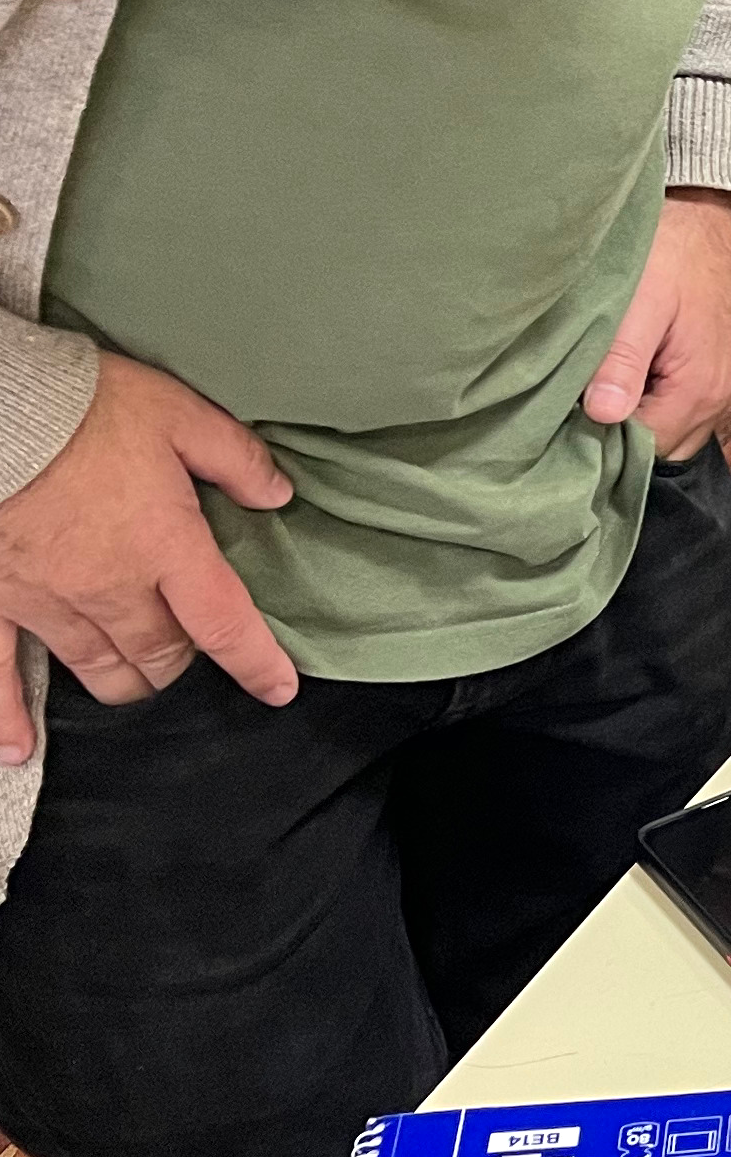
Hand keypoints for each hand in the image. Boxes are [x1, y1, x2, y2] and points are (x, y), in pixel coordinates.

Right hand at [0, 352, 297, 759]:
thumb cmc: (86, 407)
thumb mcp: (181, 415)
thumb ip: (235, 459)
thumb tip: (278, 492)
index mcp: (165, 546)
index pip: (224, 623)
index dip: (256, 662)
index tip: (278, 689)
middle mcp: (110, 587)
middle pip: (160, 653)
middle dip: (183, 661)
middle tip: (192, 649)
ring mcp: (47, 601)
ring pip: (98, 667)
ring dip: (127, 679)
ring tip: (141, 680)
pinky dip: (9, 716)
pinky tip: (18, 749)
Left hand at [583, 188, 730, 460]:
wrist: (710, 212)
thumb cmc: (674, 250)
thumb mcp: (641, 302)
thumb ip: (623, 361)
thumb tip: (602, 415)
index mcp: (701, 390)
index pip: (643, 449)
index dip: (600, 440)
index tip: (564, 419)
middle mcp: (721, 399)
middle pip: (659, 448)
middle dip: (617, 436)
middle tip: (573, 405)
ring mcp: (724, 386)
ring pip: (670, 431)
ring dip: (634, 419)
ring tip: (596, 389)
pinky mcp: (718, 371)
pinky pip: (681, 409)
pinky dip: (651, 403)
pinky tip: (624, 377)